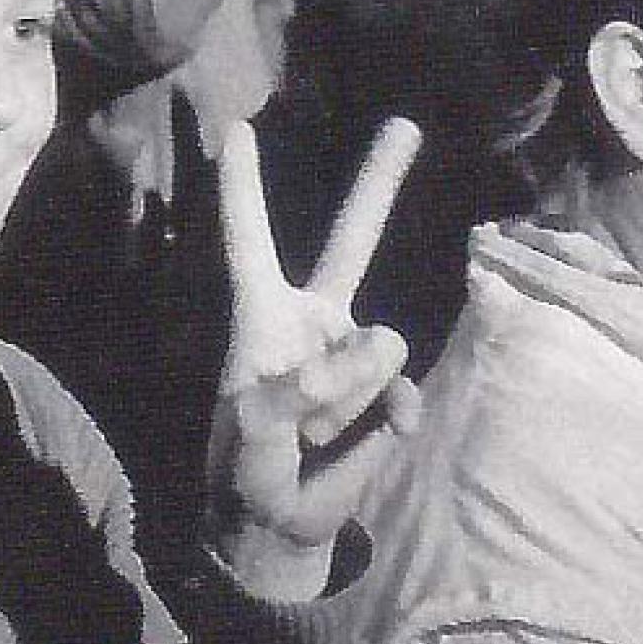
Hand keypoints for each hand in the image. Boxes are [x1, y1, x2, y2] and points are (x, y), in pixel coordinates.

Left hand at [208, 118, 423, 599]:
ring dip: (346, 397)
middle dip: (379, 179)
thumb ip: (283, 402)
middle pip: (352, 239)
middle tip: (406, 122)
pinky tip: (359, 442)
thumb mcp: (246, 440)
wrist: (283, 521)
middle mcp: (315, 319)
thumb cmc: (246, 471)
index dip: (242, 188)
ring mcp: (356, 353)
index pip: (250, 241)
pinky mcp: (390, 392)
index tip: (236, 127)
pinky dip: (383, 424)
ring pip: (379, 346)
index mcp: (262, 316)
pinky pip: (402, 394)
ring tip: (314, 432)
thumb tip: (332, 372)